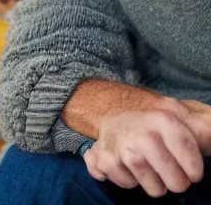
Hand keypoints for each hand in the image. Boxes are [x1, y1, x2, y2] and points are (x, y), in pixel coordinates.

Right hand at [83, 107, 203, 197]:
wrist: (114, 115)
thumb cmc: (155, 122)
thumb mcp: (182, 115)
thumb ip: (205, 127)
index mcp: (164, 120)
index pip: (192, 162)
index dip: (194, 170)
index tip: (191, 169)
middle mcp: (142, 135)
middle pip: (175, 183)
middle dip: (176, 181)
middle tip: (170, 170)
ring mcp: (121, 148)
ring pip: (154, 189)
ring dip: (154, 183)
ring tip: (148, 165)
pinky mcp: (104, 160)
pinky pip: (128, 186)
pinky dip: (130, 181)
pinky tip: (128, 165)